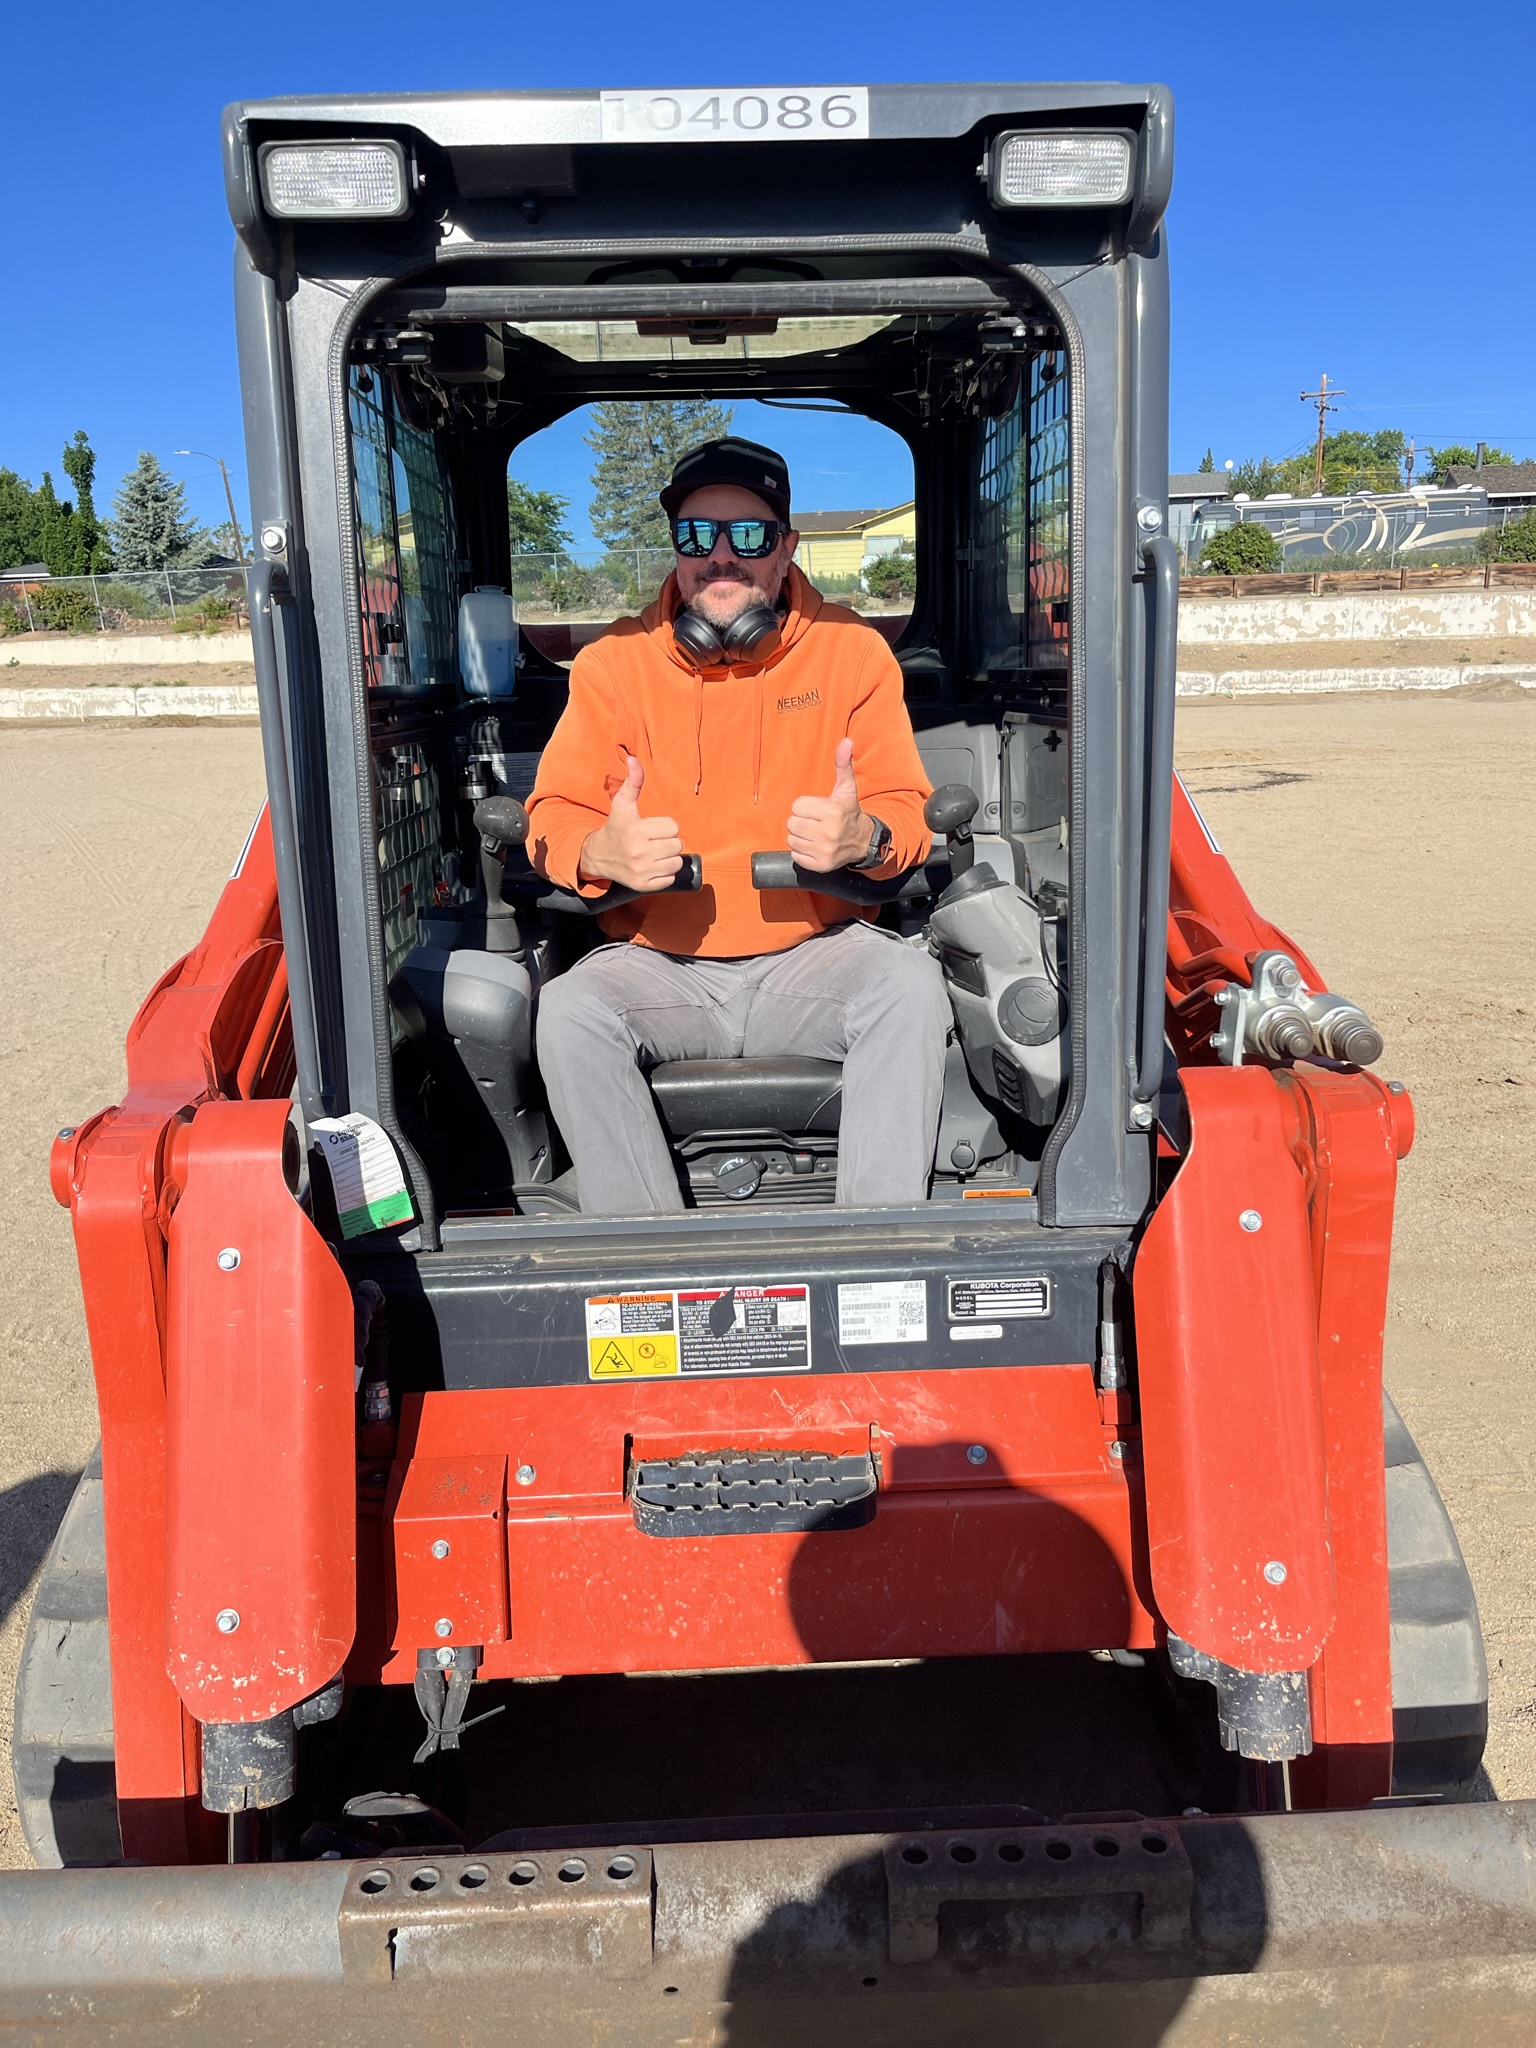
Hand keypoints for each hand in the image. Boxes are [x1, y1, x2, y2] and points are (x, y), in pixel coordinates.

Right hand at [578, 756, 683, 891]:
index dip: (666, 827)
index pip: (673, 827)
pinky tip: (652, 866)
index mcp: (637, 831)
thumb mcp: (622, 804)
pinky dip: (664, 873)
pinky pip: (669, 878)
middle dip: (668, 842)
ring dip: (668, 858)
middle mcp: (639, 852)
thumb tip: (634, 759)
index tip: (653, 829)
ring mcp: (642, 871)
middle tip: (654, 842)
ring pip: (676, 862)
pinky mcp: (644, 885)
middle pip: (677, 846)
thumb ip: (633, 782)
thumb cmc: (615, 828)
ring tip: (654, 854)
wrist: (598, 857)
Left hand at [787, 739, 871, 873]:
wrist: (862, 842)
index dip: (805, 806)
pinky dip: (802, 851)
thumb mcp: (846, 788)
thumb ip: (842, 764)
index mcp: (833, 812)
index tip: (818, 809)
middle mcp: (829, 833)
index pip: (797, 806)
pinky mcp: (820, 865)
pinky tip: (815, 846)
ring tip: (815, 833)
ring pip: (792, 839)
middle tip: (815, 822)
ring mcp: (824, 851)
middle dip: (801, 821)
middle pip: (792, 823)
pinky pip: (795, 855)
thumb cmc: (848, 812)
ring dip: (800, 836)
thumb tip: (846, 741)